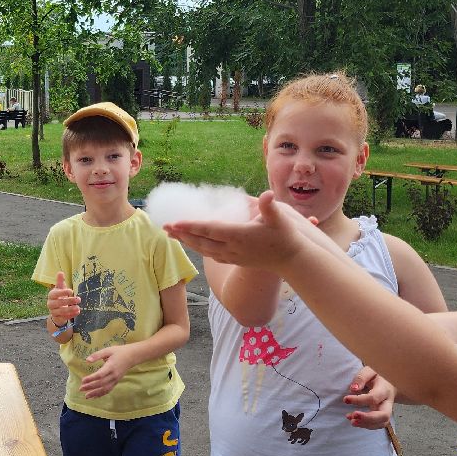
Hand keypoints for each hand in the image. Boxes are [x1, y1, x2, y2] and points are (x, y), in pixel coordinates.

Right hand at [47, 272, 80, 328]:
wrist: (56, 310)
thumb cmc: (59, 297)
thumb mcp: (59, 289)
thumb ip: (60, 281)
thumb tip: (60, 272)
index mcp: (51, 295)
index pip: (55, 294)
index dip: (63, 292)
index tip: (71, 291)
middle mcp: (50, 304)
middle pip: (59, 303)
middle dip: (69, 301)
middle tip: (78, 299)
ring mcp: (54, 312)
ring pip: (61, 311)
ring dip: (70, 309)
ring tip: (78, 307)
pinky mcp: (58, 318)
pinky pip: (64, 317)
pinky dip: (71, 315)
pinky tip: (78, 312)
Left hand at [80, 344, 133, 398]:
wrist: (132, 356)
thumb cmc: (119, 352)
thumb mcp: (107, 350)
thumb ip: (97, 355)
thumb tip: (87, 360)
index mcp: (111, 367)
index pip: (100, 375)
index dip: (91, 379)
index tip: (83, 380)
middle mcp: (113, 375)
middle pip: (101, 383)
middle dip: (90, 387)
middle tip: (80, 389)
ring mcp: (116, 380)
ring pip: (105, 389)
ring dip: (95, 393)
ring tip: (86, 396)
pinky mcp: (116, 382)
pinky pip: (108, 390)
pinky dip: (101, 394)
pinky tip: (94, 397)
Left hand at [165, 190, 318, 267]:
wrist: (292, 261)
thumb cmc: (286, 237)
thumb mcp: (279, 219)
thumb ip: (269, 206)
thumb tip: (267, 194)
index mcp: (238, 235)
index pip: (209, 230)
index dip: (190, 226)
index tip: (174, 222)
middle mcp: (232, 247)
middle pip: (200, 241)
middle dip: (181, 234)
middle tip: (164, 227)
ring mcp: (233, 255)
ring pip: (204, 249)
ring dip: (187, 242)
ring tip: (173, 235)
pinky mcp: (235, 260)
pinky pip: (211, 255)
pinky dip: (199, 249)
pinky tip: (194, 245)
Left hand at [343, 367, 394, 429]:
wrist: (388, 382)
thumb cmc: (377, 376)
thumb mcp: (369, 371)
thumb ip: (361, 378)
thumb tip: (353, 389)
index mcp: (385, 389)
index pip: (373, 398)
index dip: (359, 400)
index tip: (345, 399)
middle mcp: (388, 402)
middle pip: (384, 415)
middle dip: (368, 418)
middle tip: (353, 416)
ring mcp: (387, 411)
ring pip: (381, 423)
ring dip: (366, 424)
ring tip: (352, 421)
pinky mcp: (382, 416)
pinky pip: (377, 425)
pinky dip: (366, 425)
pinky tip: (354, 421)